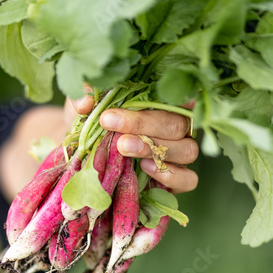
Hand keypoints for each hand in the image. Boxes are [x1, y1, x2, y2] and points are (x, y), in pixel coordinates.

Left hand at [64, 93, 198, 194]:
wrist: (86, 157)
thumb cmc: (94, 124)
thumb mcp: (84, 105)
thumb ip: (86, 95)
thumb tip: (86, 102)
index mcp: (164, 102)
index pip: (182, 94)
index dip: (175, 94)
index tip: (155, 91)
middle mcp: (178, 128)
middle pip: (179, 124)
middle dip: (144, 124)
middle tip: (111, 123)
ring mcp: (180, 155)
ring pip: (188, 150)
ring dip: (154, 148)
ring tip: (123, 147)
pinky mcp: (177, 181)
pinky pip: (188, 179)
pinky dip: (171, 175)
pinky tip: (146, 168)